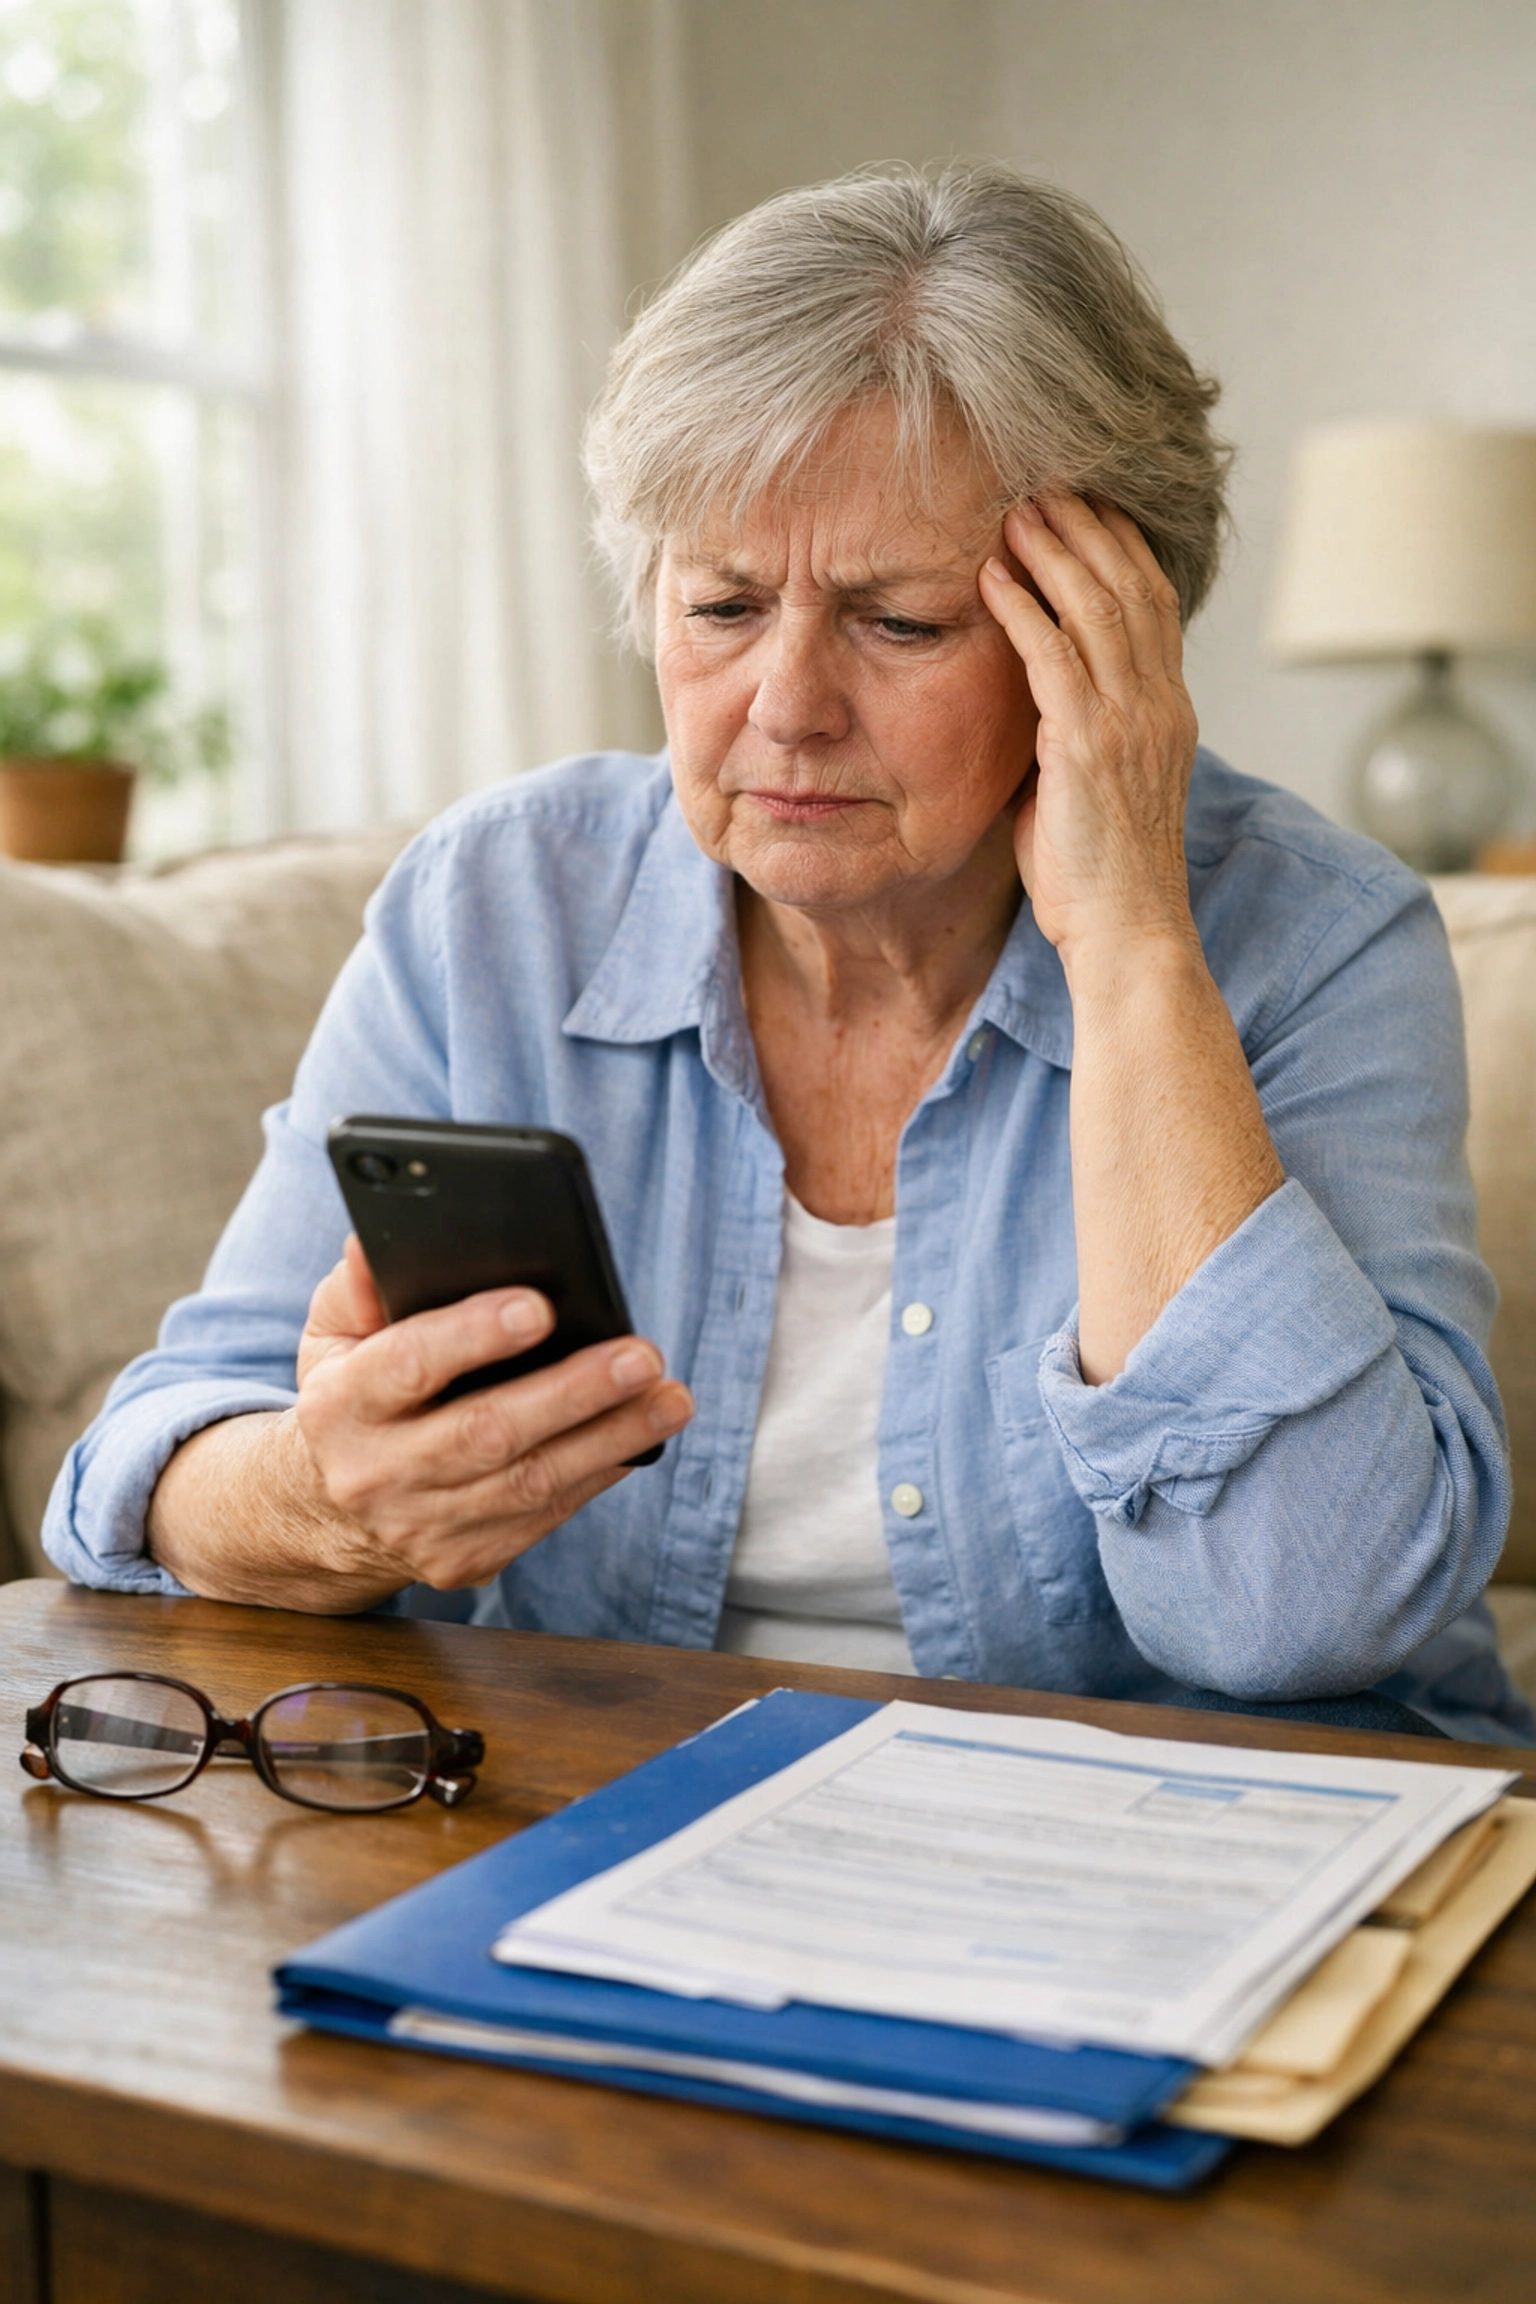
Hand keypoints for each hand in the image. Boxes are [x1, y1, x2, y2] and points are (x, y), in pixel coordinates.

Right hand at [290, 1235, 693, 1588]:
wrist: (329, 1512)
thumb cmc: (356, 1398)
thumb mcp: (333, 1336)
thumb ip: (358, 1286)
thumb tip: (374, 1242)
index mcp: (341, 1406)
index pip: (407, 1365)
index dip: (472, 1336)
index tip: (539, 1306)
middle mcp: (376, 1473)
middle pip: (486, 1433)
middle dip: (572, 1392)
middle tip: (641, 1355)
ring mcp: (421, 1526)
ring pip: (530, 1483)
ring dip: (610, 1438)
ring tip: (669, 1398)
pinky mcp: (463, 1559)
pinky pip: (546, 1515)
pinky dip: (599, 1474)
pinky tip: (640, 1438)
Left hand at [977, 495, 1199, 962]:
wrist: (1128, 935)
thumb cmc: (1099, 879)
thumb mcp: (1094, 790)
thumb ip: (1075, 737)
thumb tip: (1035, 708)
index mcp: (1167, 712)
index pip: (1153, 604)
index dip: (1120, 548)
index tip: (1084, 507)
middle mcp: (1158, 706)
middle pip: (1131, 586)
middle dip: (1088, 528)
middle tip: (1045, 484)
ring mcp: (1130, 723)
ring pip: (1096, 608)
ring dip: (1053, 552)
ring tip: (1016, 509)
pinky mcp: (1089, 747)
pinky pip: (1054, 657)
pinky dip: (1023, 608)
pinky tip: (992, 577)